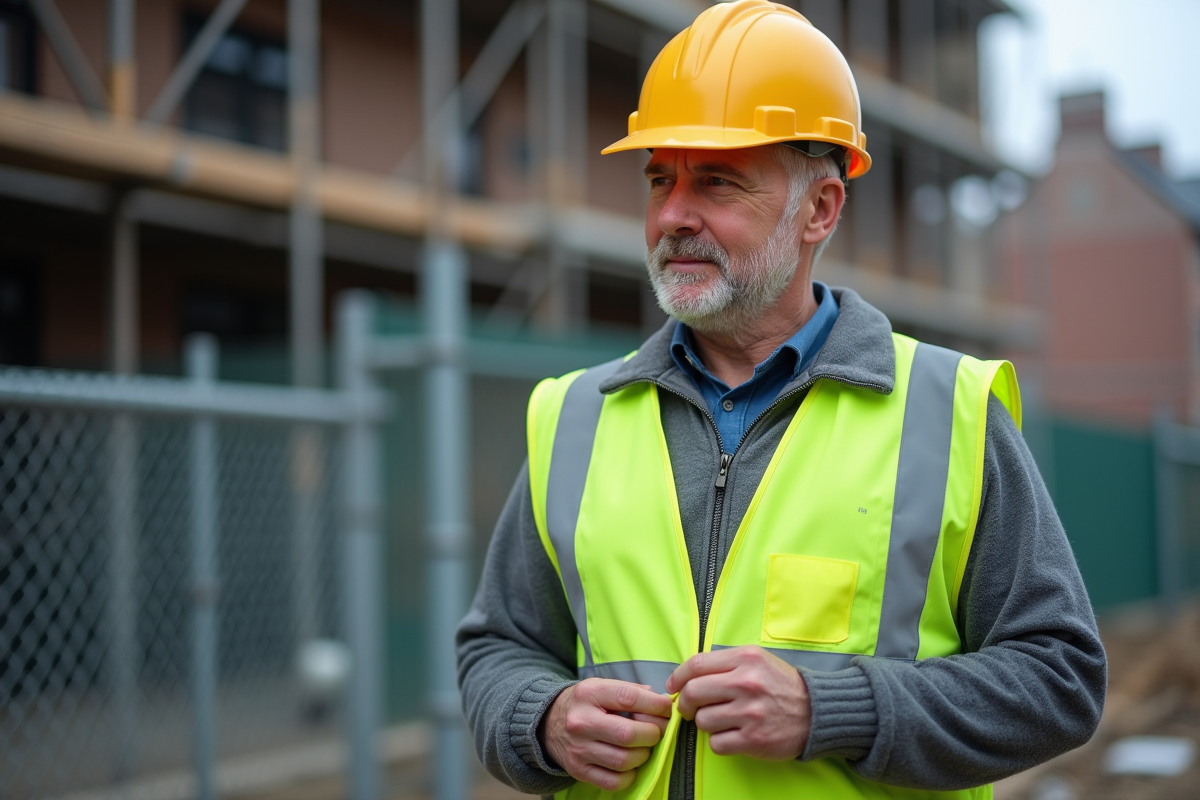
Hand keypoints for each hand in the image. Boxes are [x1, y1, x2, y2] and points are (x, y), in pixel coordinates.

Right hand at [541, 679, 672, 791]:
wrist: (547, 723)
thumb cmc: (584, 704)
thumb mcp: (601, 687)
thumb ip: (631, 691)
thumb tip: (662, 703)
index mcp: (590, 694)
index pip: (629, 698)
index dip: (655, 705)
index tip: (667, 710)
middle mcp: (581, 721)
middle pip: (627, 734)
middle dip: (652, 734)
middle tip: (657, 732)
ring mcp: (578, 749)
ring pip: (623, 761)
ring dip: (643, 755)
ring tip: (644, 747)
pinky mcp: (578, 770)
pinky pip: (613, 781)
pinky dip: (630, 775)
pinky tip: (631, 765)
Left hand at [666, 646, 810, 759]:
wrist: (817, 711)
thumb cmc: (782, 685)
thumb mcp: (757, 660)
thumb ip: (725, 663)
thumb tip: (687, 675)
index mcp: (745, 659)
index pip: (696, 665)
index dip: (678, 677)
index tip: (673, 686)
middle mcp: (746, 683)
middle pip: (693, 693)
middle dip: (684, 703)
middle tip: (688, 708)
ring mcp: (750, 712)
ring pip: (702, 720)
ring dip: (705, 722)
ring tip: (720, 720)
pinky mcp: (754, 739)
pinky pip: (717, 743)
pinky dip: (719, 742)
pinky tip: (731, 734)